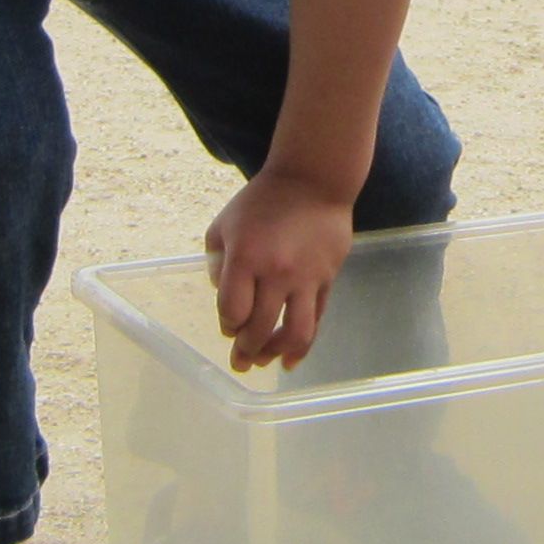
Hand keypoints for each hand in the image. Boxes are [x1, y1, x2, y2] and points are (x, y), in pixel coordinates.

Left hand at [205, 169, 356, 372]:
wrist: (313, 180)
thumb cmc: (263, 201)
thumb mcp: (224, 223)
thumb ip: (215, 262)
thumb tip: (224, 298)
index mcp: (245, 256)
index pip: (232, 310)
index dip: (227, 325)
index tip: (229, 326)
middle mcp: (276, 271)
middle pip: (260, 328)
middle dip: (246, 351)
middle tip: (240, 363)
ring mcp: (306, 277)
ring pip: (295, 332)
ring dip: (276, 354)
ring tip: (266, 362)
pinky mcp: (328, 278)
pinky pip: (317, 319)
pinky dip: (304, 344)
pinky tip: (293, 358)